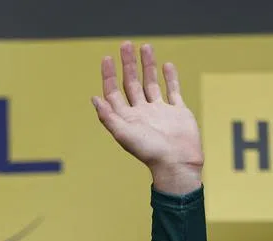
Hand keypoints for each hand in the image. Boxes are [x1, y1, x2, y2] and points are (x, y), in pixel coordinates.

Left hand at [92, 42, 202, 194]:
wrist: (177, 163)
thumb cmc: (149, 151)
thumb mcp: (124, 133)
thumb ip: (109, 116)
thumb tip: (94, 98)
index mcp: (128, 118)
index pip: (114, 92)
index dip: (109, 75)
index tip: (107, 58)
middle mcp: (142, 113)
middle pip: (132, 84)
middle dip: (128, 64)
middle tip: (125, 45)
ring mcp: (160, 112)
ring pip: (151, 84)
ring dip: (148, 66)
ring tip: (145, 47)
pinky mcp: (178, 112)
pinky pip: (173, 91)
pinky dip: (170, 78)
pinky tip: (167, 65)